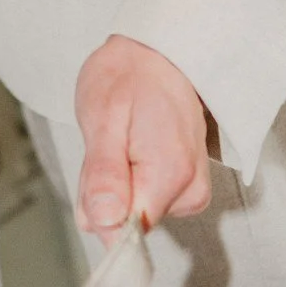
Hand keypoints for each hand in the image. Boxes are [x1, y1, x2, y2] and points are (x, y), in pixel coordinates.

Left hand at [73, 35, 210, 234]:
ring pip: (132, 212)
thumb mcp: (102, 119)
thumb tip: (105, 225)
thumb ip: (103, 176)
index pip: (127, 232)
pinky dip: (127, 180)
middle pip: (127, 222)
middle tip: (104, 148)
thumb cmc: (128, 78)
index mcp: (170, 174)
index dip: (99, 212)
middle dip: (103, 192)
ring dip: (113, 184)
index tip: (94, 180)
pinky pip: (143, 200)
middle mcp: (190, 189)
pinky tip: (130, 149)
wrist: (157, 54)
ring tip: (118, 142)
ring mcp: (192, 190)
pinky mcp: (187, 188)